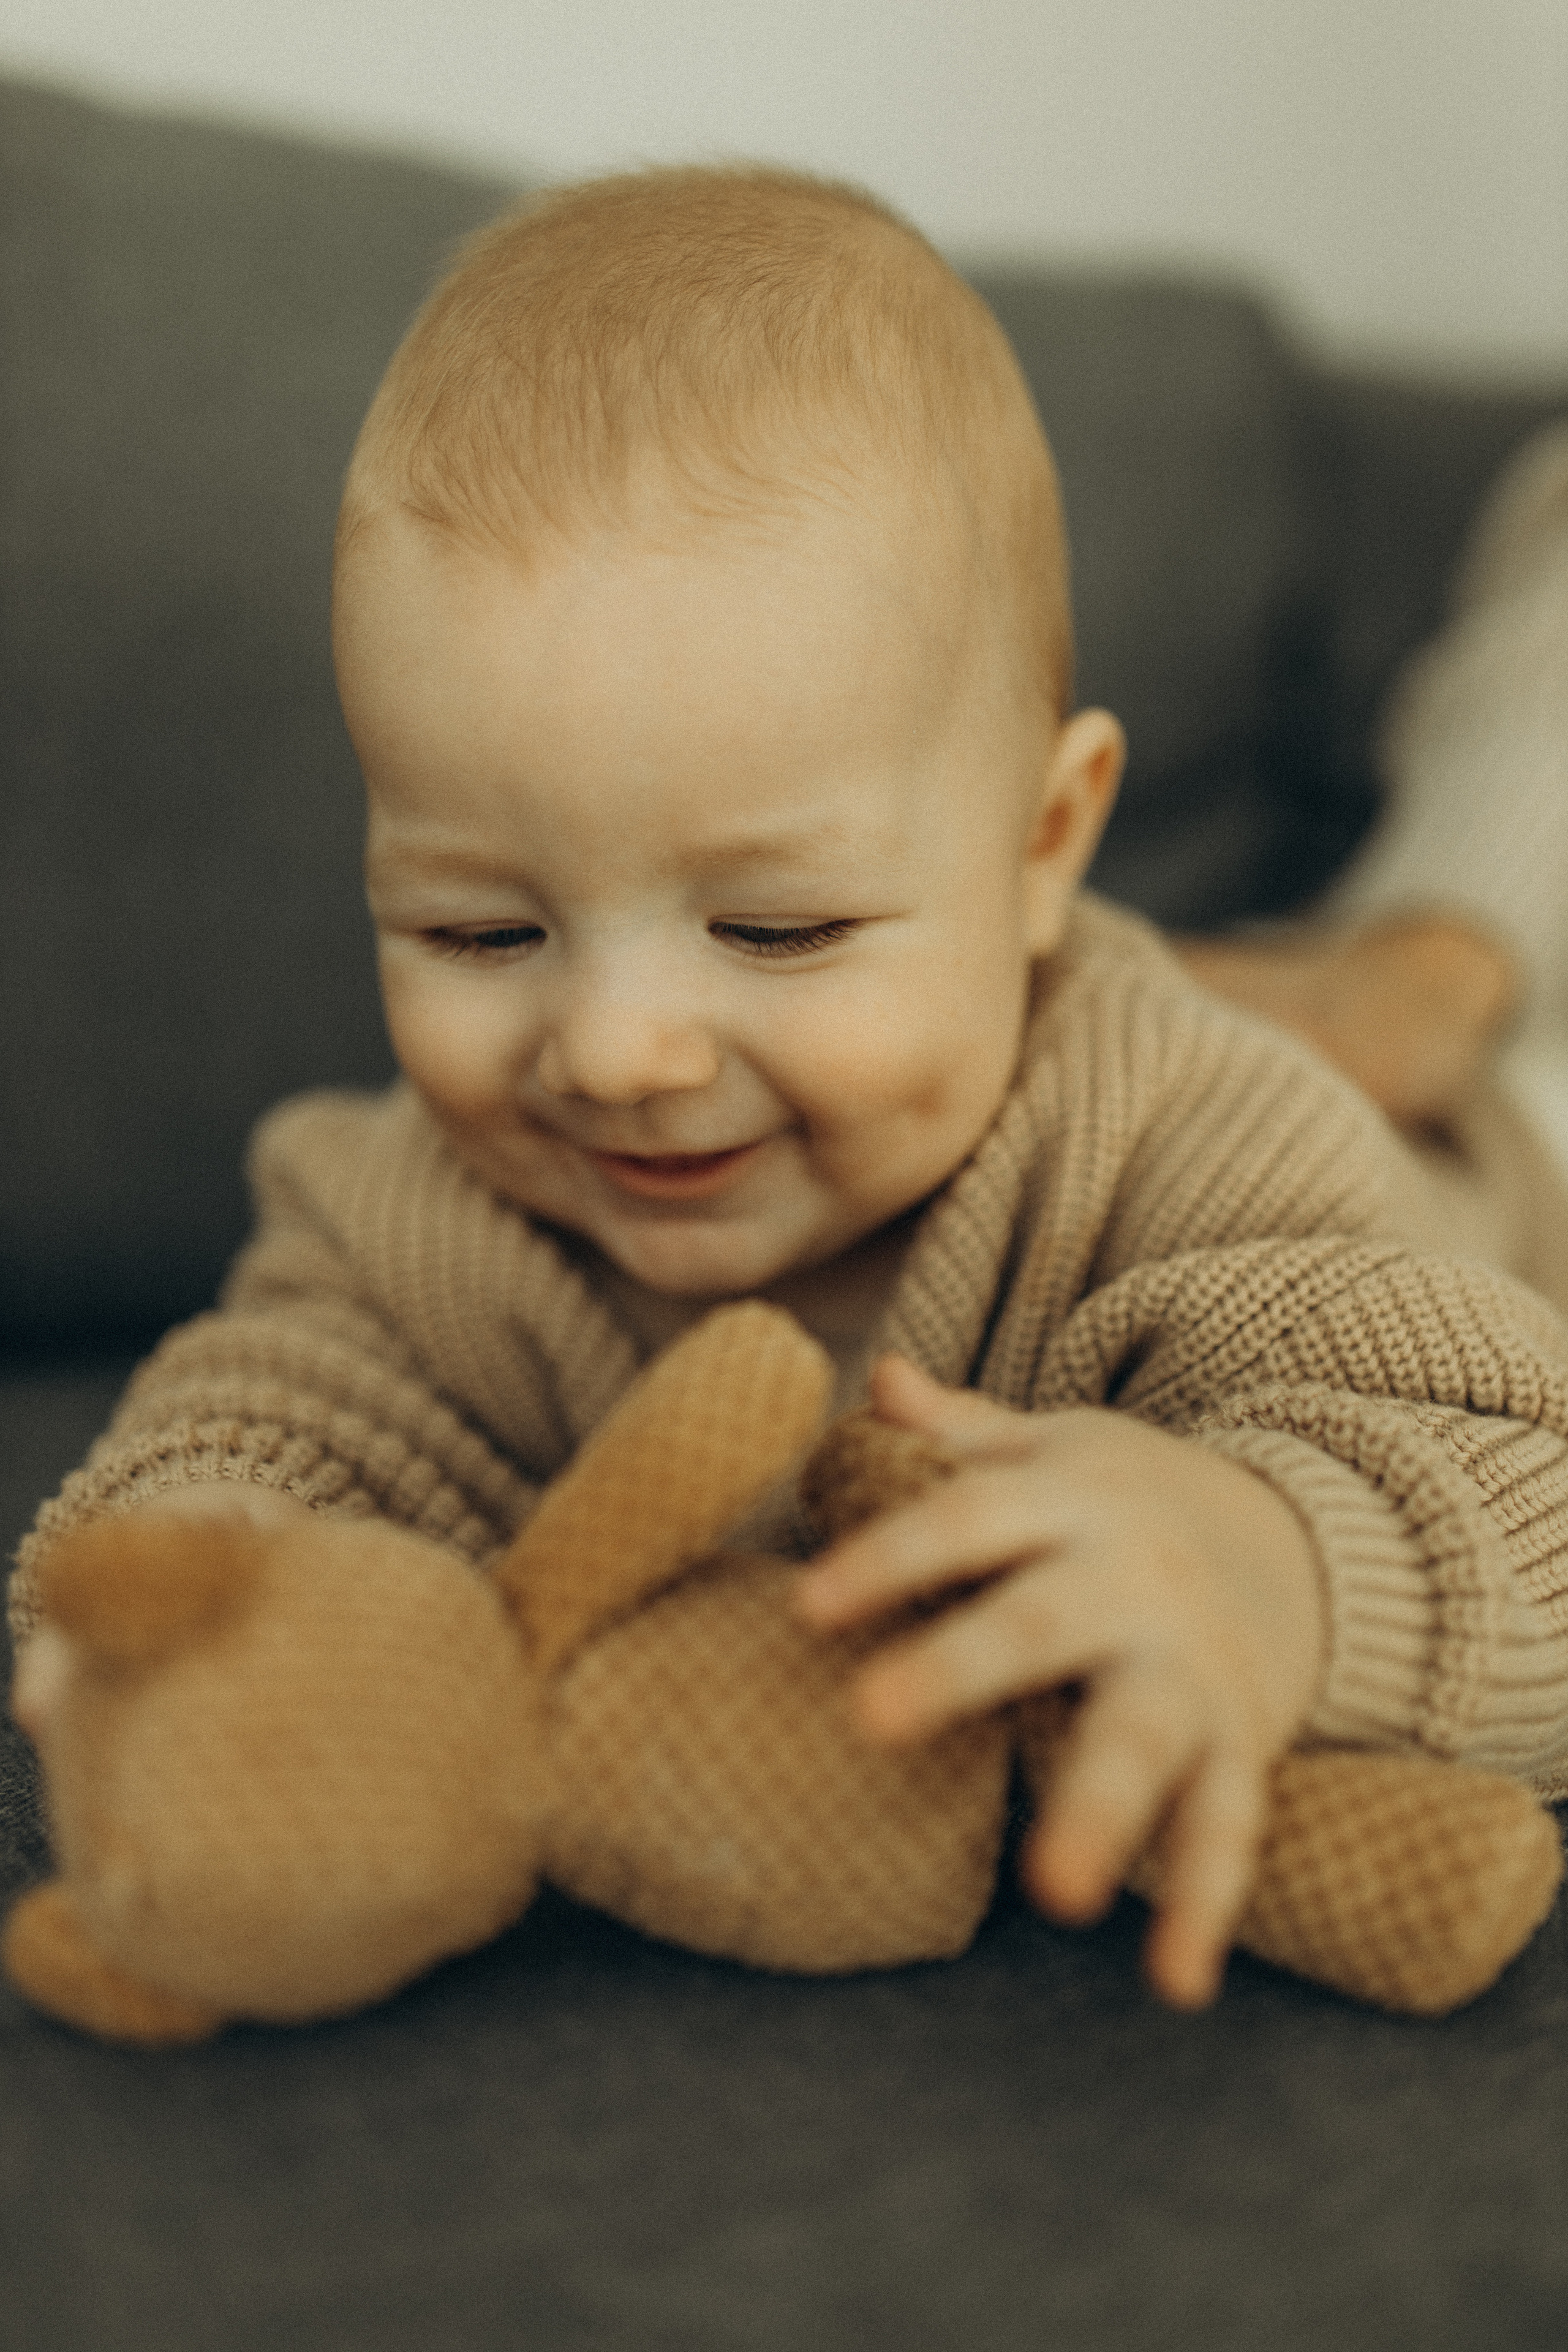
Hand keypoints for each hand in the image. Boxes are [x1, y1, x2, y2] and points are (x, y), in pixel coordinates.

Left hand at [794, 1357, 1325, 2007]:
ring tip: (1054, 1895)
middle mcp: (1132, 1581)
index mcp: (1071, 1502)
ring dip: (1100, 1812)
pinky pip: (1227, 1825)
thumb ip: (964, 1428)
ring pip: (1145, 1736)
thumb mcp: (1058, 1446)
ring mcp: (1191, 1666)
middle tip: (871, 1720)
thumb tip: (877, 1379)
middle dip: (962, 1665)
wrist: (1306, 1538)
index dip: (887, 1557)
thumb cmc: (1134, 1501)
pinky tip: (1174, 1981)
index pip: (965, 1518)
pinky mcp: (1240, 1741)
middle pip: (1041, 1620)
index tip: (807, 1606)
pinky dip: (1203, 1903)